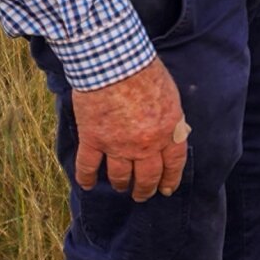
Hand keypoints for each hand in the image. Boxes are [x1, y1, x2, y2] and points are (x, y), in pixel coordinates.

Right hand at [71, 57, 189, 200]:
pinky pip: (88, 166)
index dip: (170, 179)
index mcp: (168, 131)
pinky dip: (86, 177)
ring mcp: (118, 145)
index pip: (173, 164)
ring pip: (120, 175)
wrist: (115, 64)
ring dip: (121, 184)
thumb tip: (173, 132)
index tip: (166, 190)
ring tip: (121, 188)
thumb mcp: (171, 96)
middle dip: (145, 189)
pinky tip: (87, 185)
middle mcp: (145, 145)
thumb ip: (171, 119)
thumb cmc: (145, 72)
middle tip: (142, 195)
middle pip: (147, 176)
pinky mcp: (93, 140)